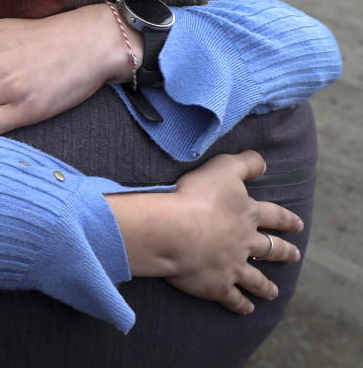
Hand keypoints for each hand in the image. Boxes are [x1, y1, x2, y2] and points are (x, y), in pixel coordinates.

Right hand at [109, 151, 302, 314]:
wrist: (175, 230)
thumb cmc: (196, 196)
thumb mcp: (223, 168)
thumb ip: (245, 163)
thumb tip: (263, 162)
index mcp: (247, 214)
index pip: (273, 215)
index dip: (285, 219)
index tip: (298, 225)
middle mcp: (245, 242)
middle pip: (270, 248)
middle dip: (284, 252)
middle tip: (294, 256)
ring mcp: (233, 266)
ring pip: (255, 278)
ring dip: (266, 286)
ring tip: (273, 292)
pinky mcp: (217, 285)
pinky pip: (233, 298)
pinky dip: (241, 305)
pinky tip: (247, 309)